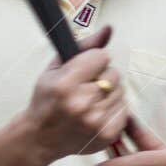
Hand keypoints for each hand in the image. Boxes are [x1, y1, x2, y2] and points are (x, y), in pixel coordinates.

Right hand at [25, 25, 129, 161]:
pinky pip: (125, 110)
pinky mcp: (107, 134)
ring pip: (121, 91)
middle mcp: (81, 104)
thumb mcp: (55, 68)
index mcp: (65, 85)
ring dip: (109, 93)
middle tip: (85, 87)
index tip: (84, 69)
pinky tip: (96, 113)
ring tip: (89, 101)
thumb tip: (110, 28)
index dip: (93, 61)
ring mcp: (95, 121)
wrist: (40, 138)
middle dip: (102, 77)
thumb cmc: (46, 100)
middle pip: (114, 74)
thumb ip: (84, 46)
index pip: (101, 56)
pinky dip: (114, 109)